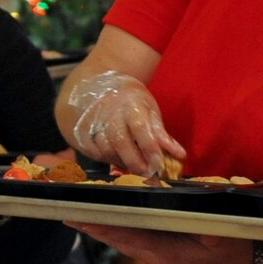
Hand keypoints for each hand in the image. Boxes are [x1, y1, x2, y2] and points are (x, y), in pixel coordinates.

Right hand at [65, 71, 185, 176]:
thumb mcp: (150, 110)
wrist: (101, 89)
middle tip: (148, 174)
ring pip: (106, 150)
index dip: (150, 148)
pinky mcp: (83, 133)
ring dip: (122, 163)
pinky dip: (108, 160)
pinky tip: (119, 160)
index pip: (139, 128)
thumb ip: (161, 134)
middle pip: (120, 142)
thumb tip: (179, 154)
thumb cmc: (131, 102)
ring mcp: (94, 123)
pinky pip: (94, 153)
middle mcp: (109, 114)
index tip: (159, 165)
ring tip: (135, 167)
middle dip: (135, 162)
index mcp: (130, 105)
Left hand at [68, 223, 251, 263]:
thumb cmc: (235, 246)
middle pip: (119, 239)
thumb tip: (194, 221)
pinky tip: (105, 220)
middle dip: (94, 227)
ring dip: (102, 228)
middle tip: (67, 214)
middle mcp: (157, 257)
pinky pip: (134, 240)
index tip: (81, 219)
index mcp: (167, 253)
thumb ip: (205, 227)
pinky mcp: (161, 253)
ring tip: (78, 216)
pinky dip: (117, 230)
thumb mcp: (223, 236)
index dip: (104, 227)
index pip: (129, 237)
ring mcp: (158, 257)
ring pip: (124, 241)